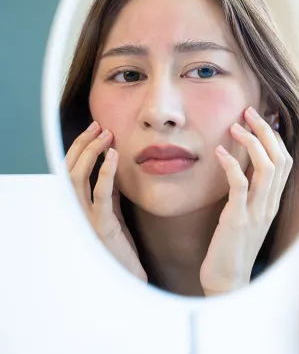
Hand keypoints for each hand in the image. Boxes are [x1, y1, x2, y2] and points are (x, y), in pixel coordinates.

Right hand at [66, 122, 146, 281]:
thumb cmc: (119, 246)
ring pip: (78, 178)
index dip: (80, 147)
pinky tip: (114, 156)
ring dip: (91, 153)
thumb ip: (109, 193)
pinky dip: (105, 172)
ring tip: (106, 136)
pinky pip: (101, 194)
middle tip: (99, 126)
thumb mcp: (112, 213)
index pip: (71, 170)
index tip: (95, 129)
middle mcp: (75, 211)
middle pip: (69, 169)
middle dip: (83, 144)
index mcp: (77, 206)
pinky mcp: (101, 225)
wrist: (127, 275)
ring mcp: (85, 218)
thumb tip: (110, 168)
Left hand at [200, 107, 292, 294]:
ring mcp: (257, 212)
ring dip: (252, 142)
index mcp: (274, 202)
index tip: (263, 117)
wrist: (228, 282)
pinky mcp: (238, 219)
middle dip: (266, 131)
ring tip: (235, 127)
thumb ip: (250, 191)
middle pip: (280, 158)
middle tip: (249, 111)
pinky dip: (231, 165)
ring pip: (267, 168)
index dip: (277, 136)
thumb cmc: (233, 247)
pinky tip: (219, 152)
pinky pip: (240, 186)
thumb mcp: (247, 215)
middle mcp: (270, 204)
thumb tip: (243, 164)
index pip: (286, 161)